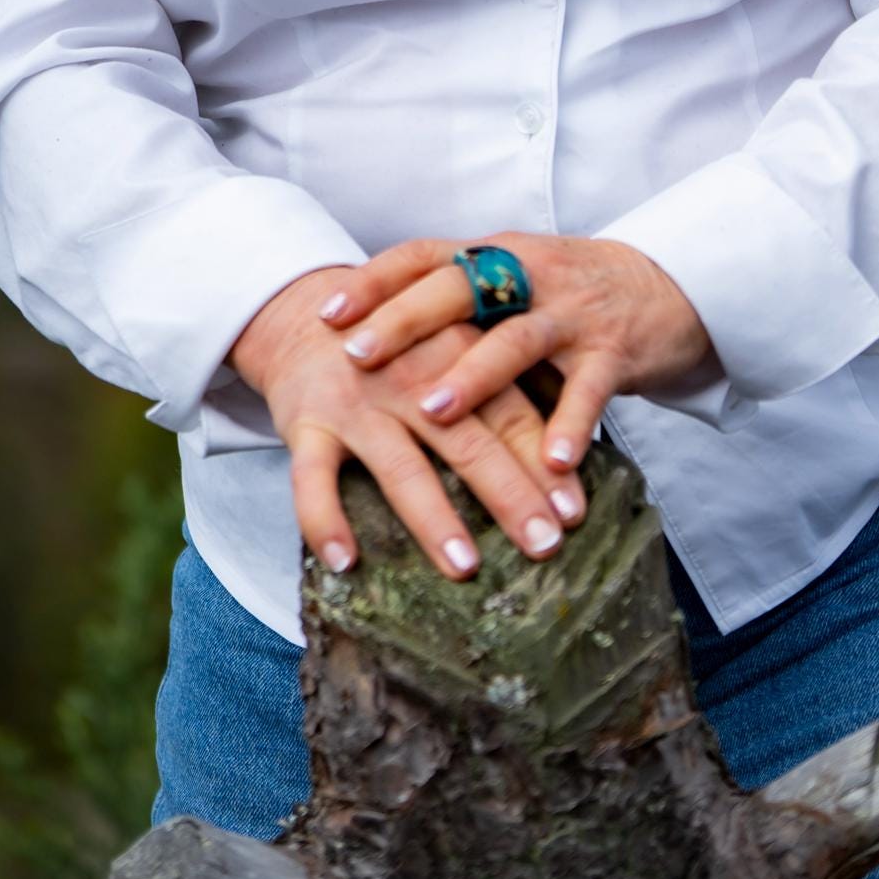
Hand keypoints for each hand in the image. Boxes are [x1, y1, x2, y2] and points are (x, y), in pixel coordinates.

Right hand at [230, 266, 586, 585]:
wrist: (304, 311)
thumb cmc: (399, 344)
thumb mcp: (451, 347)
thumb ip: (500, 387)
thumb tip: (567, 451)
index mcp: (455, 352)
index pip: (509, 412)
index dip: (543, 461)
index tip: (574, 512)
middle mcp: (408, 378)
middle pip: (467, 441)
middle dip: (509, 495)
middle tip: (544, 545)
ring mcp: (356, 403)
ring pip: (399, 466)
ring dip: (433, 519)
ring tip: (466, 567)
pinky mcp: (305, 423)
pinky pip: (311, 478)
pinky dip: (324, 520)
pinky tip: (345, 562)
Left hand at [314, 234, 715, 475]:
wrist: (671, 285)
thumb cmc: (571, 296)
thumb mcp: (514, 285)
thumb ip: (459, 305)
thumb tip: (371, 340)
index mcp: (497, 256)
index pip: (425, 255)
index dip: (375, 281)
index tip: (326, 313)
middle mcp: (531, 274)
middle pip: (459, 288)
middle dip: (404, 322)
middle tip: (356, 356)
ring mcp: (573, 311)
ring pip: (516, 338)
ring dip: (474, 376)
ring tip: (435, 413)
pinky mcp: (616, 350)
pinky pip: (591, 388)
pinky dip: (571, 424)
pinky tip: (554, 462)